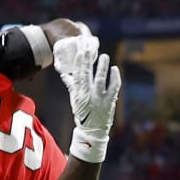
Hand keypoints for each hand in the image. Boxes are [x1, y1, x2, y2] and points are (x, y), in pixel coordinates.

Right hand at [53, 34, 120, 162]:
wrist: (92, 130)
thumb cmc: (83, 113)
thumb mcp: (75, 99)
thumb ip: (71, 85)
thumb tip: (65, 73)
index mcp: (78, 94)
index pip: (78, 75)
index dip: (79, 63)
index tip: (81, 52)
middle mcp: (88, 95)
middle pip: (87, 75)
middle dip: (88, 61)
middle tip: (90, 49)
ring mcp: (99, 98)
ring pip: (101, 80)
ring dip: (102, 67)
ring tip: (104, 56)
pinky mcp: (109, 101)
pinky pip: (113, 87)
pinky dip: (115, 78)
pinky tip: (115, 68)